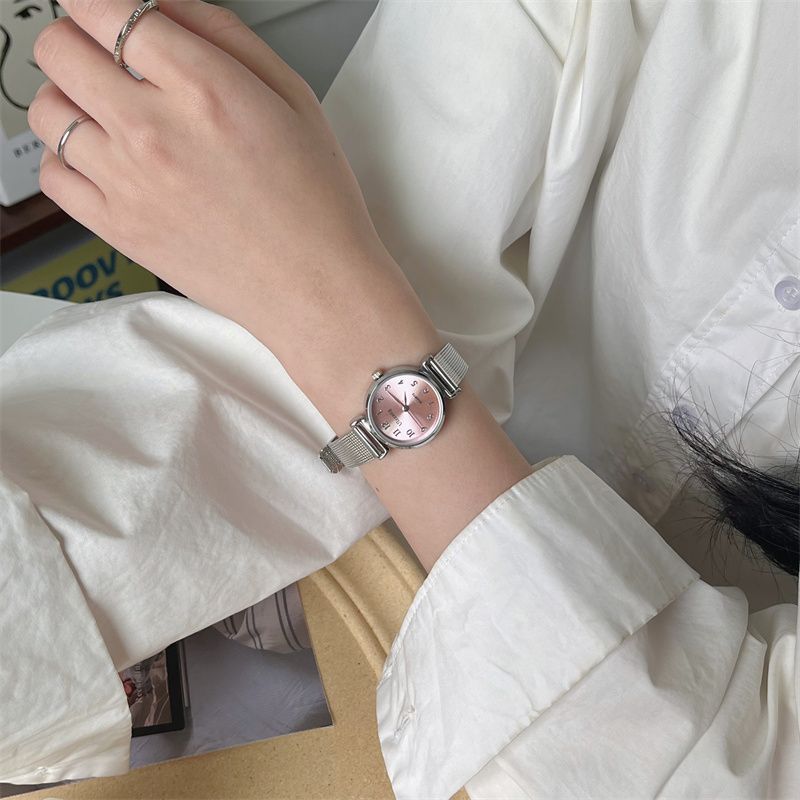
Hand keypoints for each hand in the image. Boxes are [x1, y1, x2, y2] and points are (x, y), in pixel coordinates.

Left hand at [27, 0, 435, 422]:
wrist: (314, 289)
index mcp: (205, 89)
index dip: (98, 1)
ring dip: (70, 98)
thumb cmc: (315, 205)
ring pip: (46, 110)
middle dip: (78, 39)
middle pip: (59, 48)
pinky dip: (66, 159)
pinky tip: (103, 162)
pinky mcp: (117, 229)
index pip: (104, 7)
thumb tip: (168, 9)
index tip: (106, 11)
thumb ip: (225, 36)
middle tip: (106, 57)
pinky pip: (51, 176)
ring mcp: (128, 183)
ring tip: (108, 115)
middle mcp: (155, 131)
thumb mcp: (295, 98)